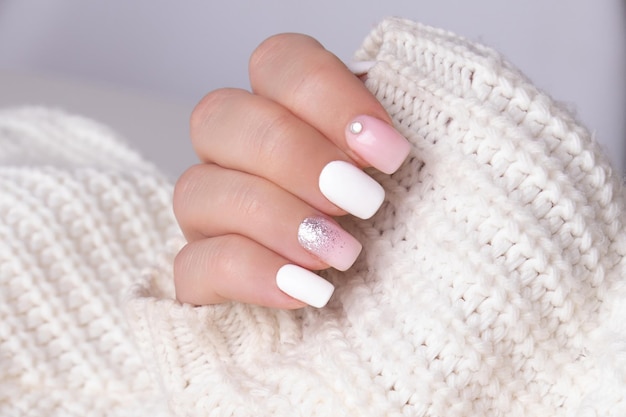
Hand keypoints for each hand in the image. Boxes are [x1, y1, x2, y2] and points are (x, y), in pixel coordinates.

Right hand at [173, 34, 409, 308]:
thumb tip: (384, 134)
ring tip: (343, 254)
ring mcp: (211, 216)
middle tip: (361, 201)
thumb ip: (393, 140)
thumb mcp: (416, 177)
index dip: (324, 94)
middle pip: (217, 117)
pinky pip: (193, 267)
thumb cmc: (406, 233)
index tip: (387, 150)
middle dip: (293, 156)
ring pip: (195, 191)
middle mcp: (236, 156)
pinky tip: (308, 291)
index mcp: (287, 112)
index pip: (277, 62)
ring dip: (275, 218)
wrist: (395, 309)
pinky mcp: (201, 277)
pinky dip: (253, 275)